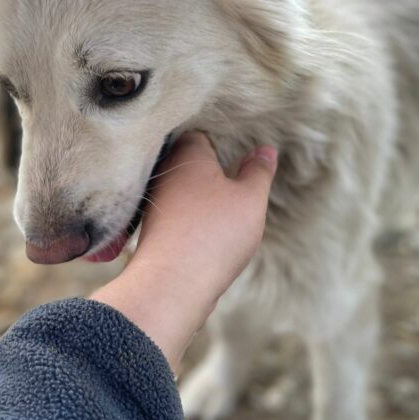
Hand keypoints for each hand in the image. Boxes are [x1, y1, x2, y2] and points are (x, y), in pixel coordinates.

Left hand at [91, 132, 276, 368]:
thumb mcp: (250, 199)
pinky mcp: (152, 232)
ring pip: (179, 190)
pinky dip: (188, 220)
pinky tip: (204, 233)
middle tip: (233, 179)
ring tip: (221, 209)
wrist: (172, 284)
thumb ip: (259, 172)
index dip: (218, 141)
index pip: (199, 134)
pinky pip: (174, 216)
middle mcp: (164, 175)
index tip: (236, 151)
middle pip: (186, 162)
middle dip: (207, 169)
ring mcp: (155, 205)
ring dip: (197, 197)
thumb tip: (265, 150)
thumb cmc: (214, 234)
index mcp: (187, 156)